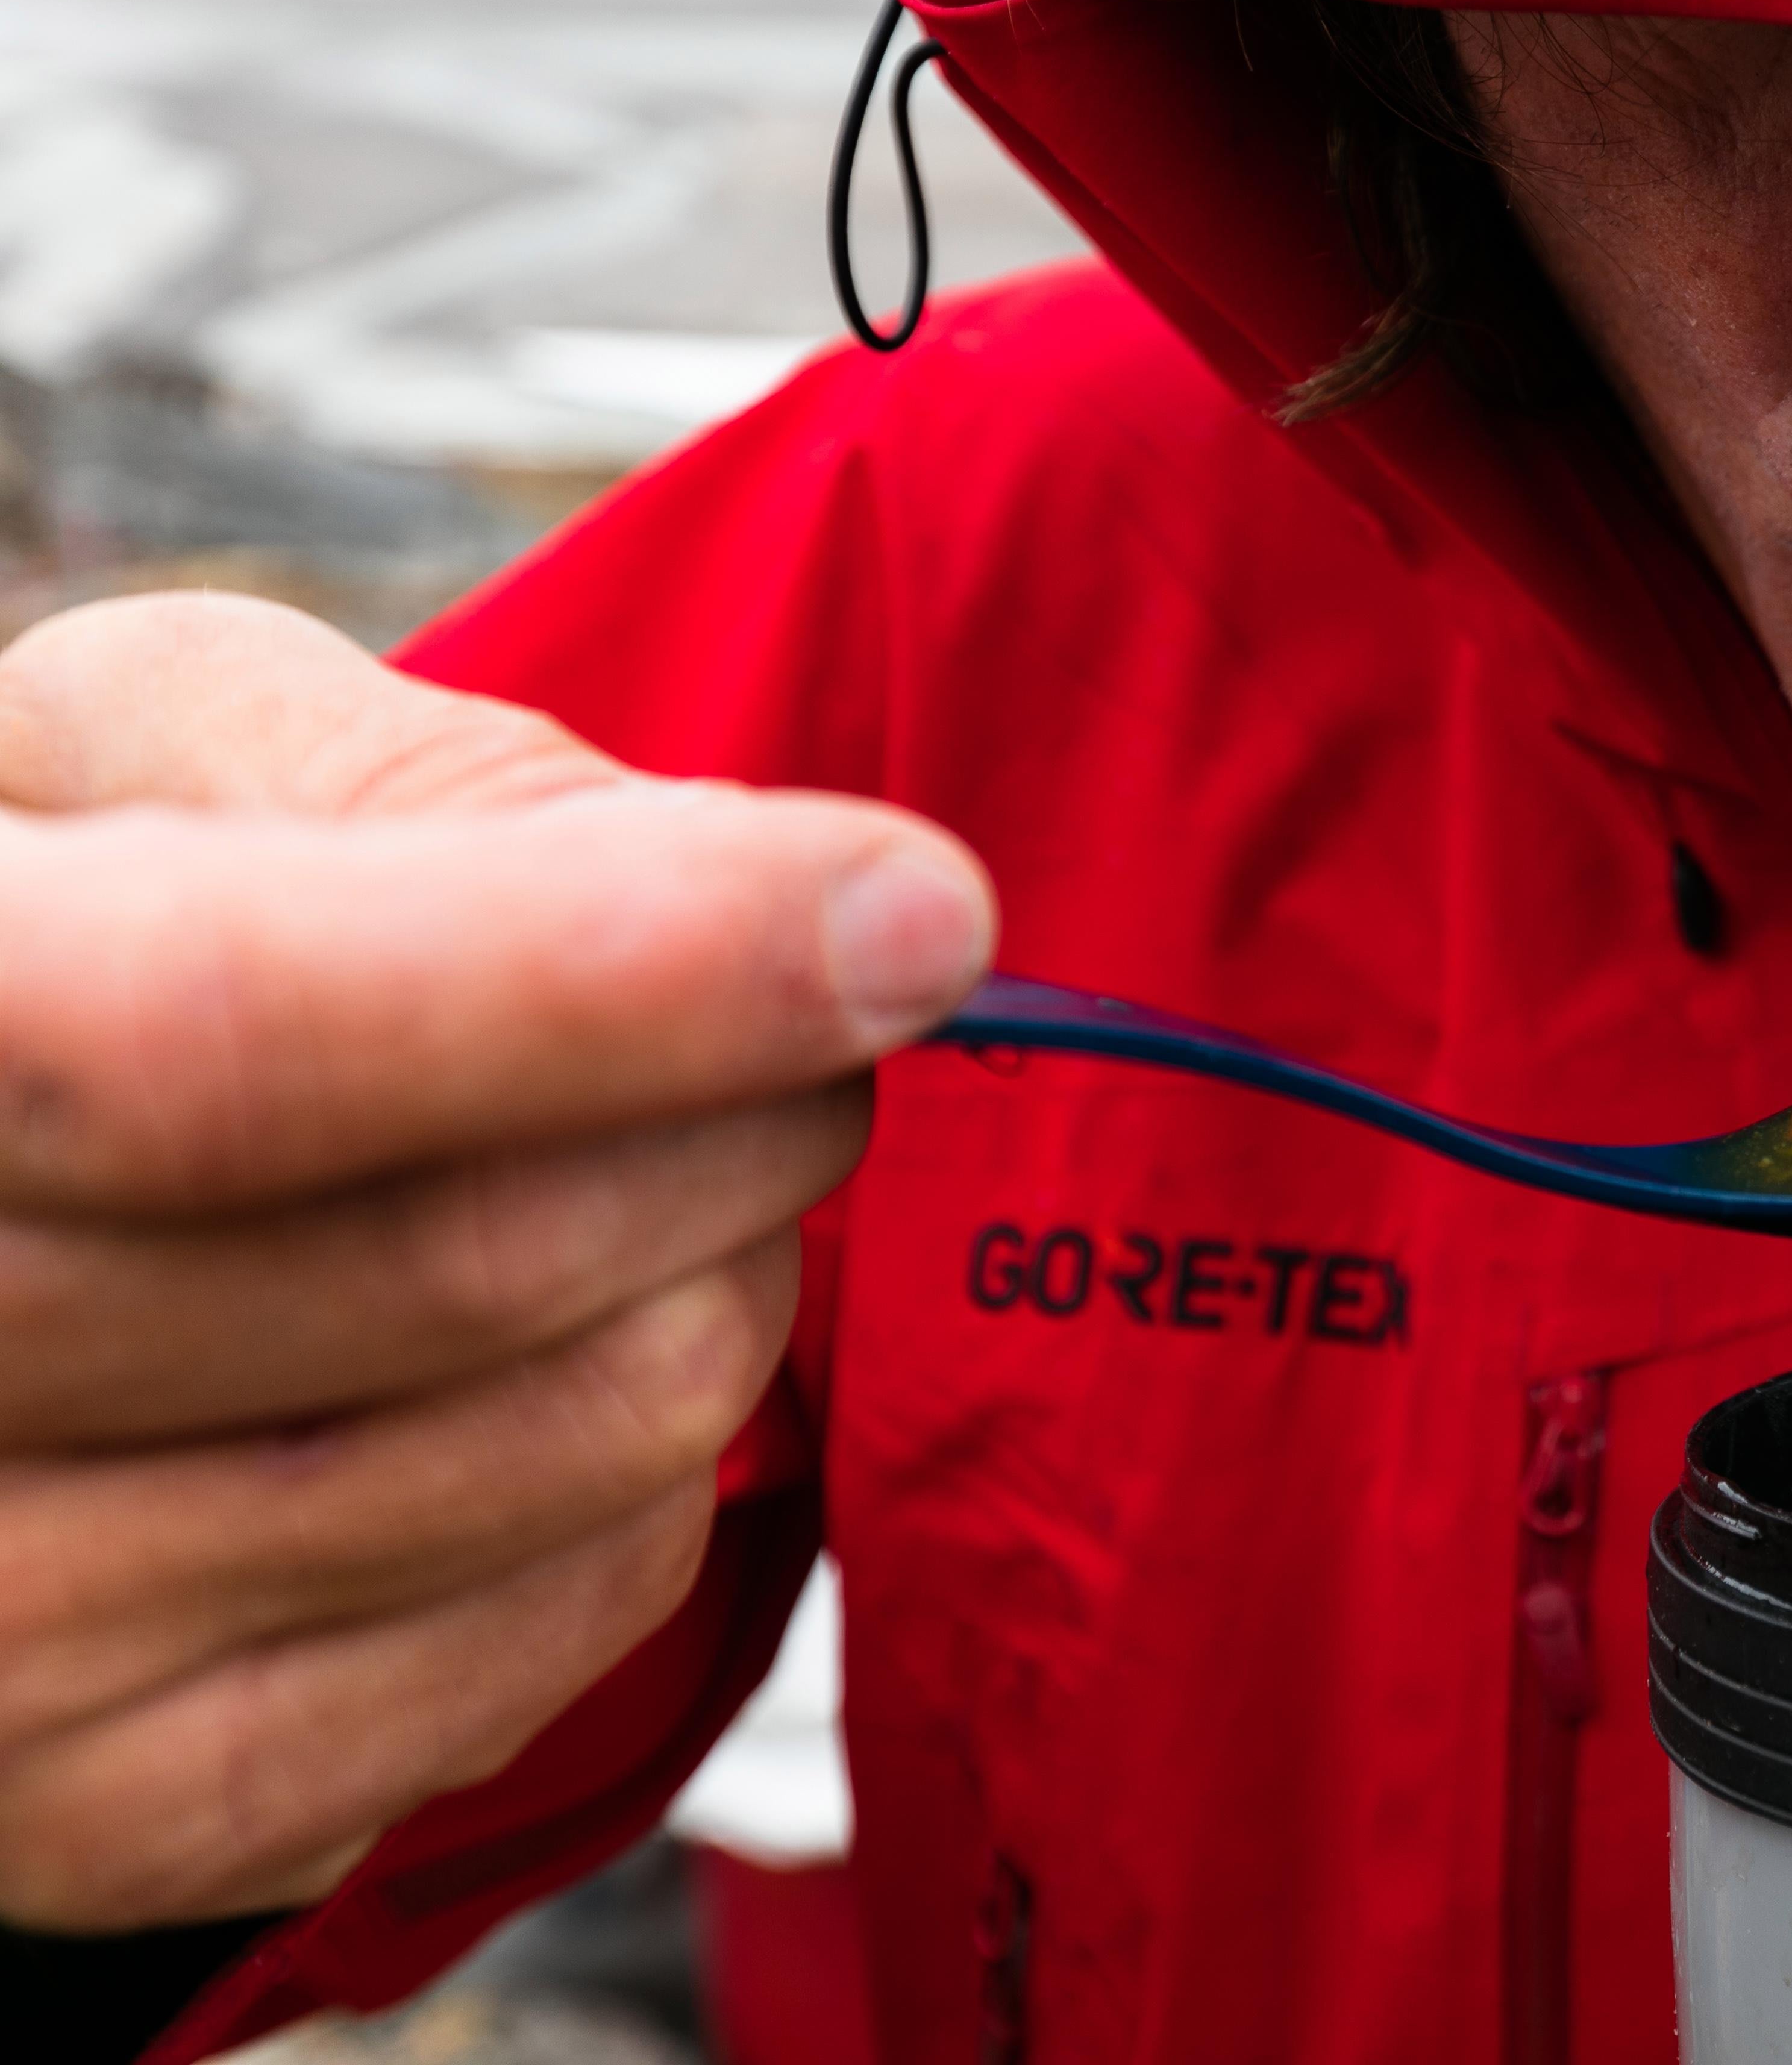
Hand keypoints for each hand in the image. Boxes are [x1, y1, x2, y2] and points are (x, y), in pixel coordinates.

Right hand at [0, 593, 992, 1930]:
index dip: (607, 977)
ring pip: (592, 1438)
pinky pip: (587, 1614)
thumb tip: (765, 887)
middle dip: (743, 1106)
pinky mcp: (142, 1813)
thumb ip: (415, 782)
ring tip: (649, 1180)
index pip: (213, 1042)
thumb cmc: (64, 953)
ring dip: (725, 1268)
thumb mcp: (139, 766)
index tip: (918, 916)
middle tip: (793, 1026)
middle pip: (472, 1254)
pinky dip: (656, 1467)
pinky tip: (552, 1365)